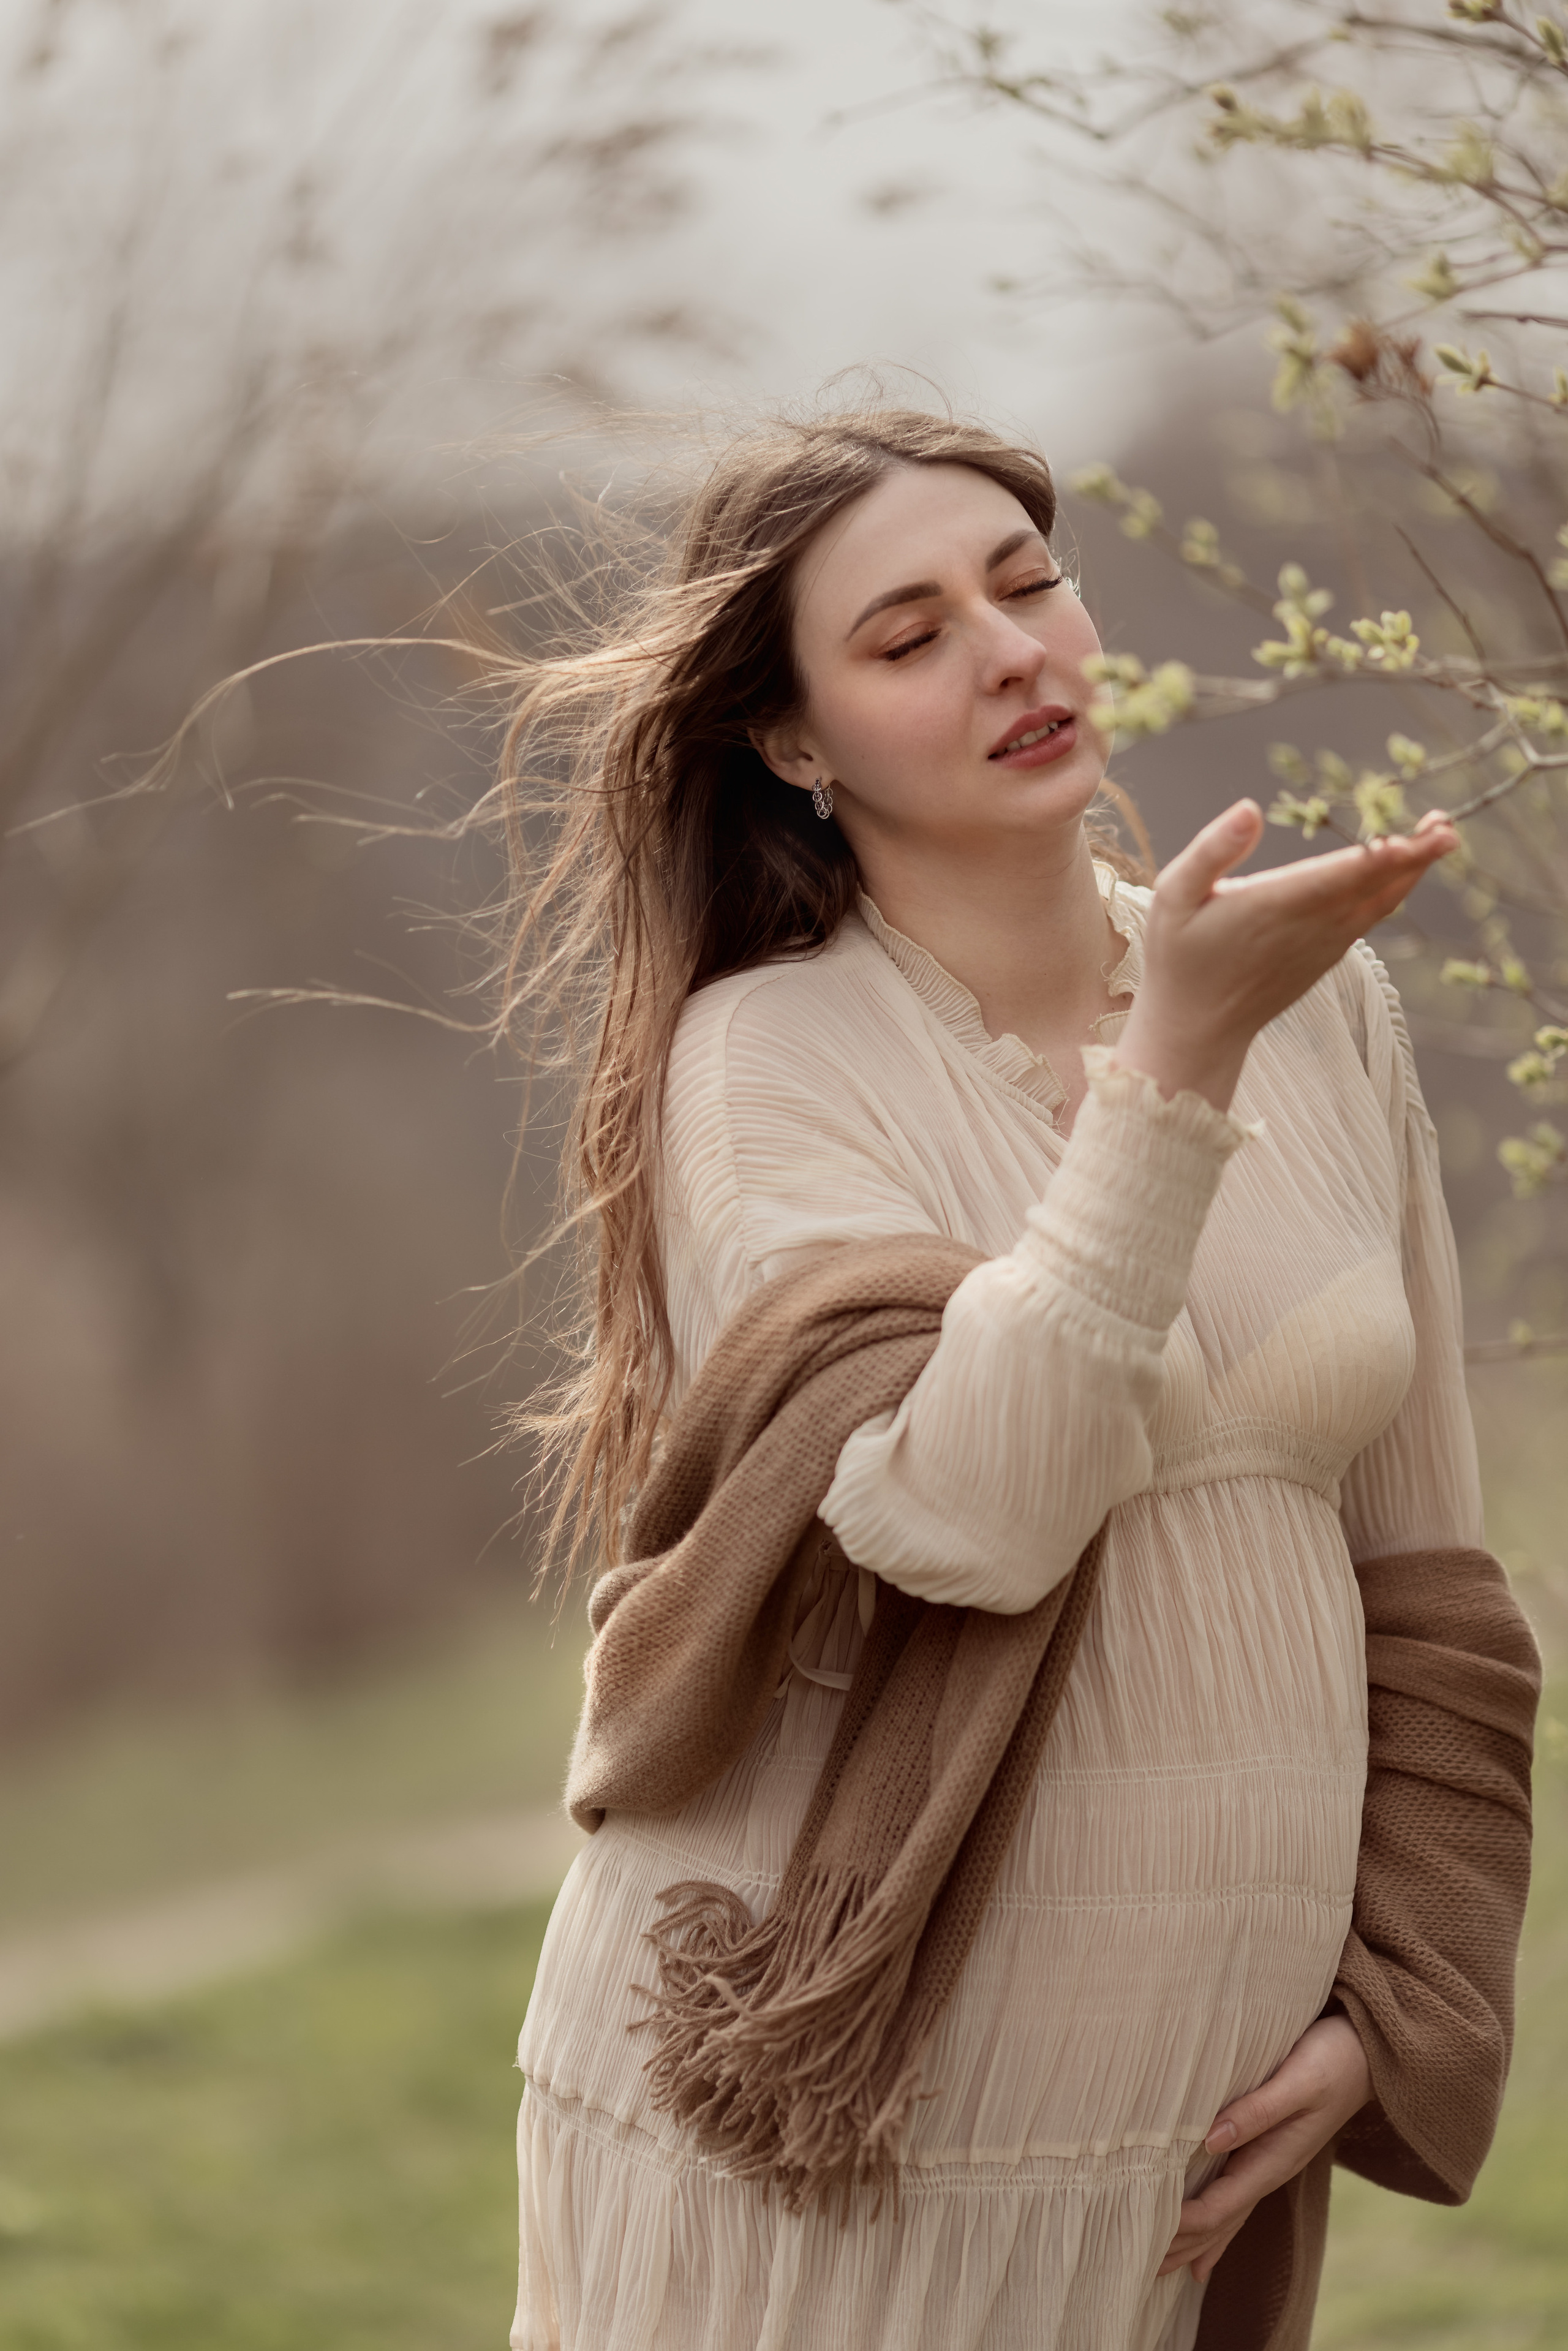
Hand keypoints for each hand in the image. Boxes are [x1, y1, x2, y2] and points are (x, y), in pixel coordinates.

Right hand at [1115, 798, 1455, 1113]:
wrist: (1196, 1030)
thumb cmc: (1179, 959)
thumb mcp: (1173, 896)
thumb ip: (1211, 849)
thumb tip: (1251, 807)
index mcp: (1274, 906)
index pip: (1343, 876)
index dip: (1388, 855)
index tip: (1426, 837)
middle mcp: (1310, 927)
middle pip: (1376, 885)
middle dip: (1417, 855)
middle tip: (1447, 826)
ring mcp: (1325, 945)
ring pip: (1382, 903)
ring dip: (1413, 870)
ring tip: (1438, 836)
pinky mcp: (1328, 955)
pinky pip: (1372, 917)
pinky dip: (1394, 889)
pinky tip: (1404, 869)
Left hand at [1157, 2013, 1371, 2284]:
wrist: (1368, 2056)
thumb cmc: (1333, 2061)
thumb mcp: (1297, 2082)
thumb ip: (1257, 2111)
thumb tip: (1211, 2139)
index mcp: (1273, 2159)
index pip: (1221, 2204)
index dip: (1186, 2222)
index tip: (1150, 2233)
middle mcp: (1270, 2170)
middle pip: (1220, 2221)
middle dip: (1183, 2244)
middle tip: (1144, 2267)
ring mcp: (1270, 2164)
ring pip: (1226, 2214)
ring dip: (1195, 2240)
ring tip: (1164, 2266)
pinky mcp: (1269, 2150)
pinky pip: (1236, 2198)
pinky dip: (1216, 2225)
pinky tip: (1206, 2246)